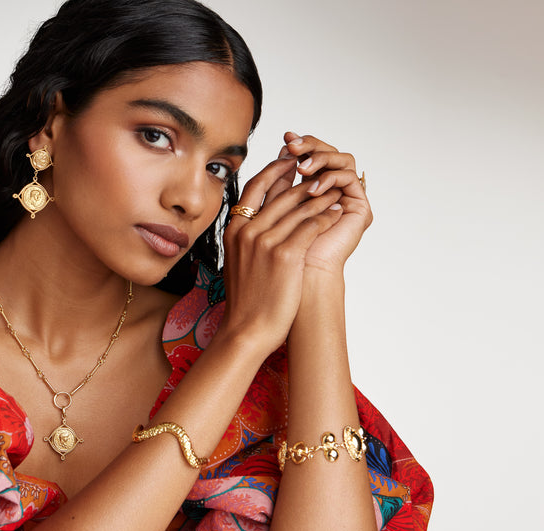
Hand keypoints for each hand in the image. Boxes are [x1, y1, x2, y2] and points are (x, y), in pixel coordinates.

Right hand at [220, 151, 345, 351]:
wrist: (247, 329)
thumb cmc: (246, 300)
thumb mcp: (237, 261)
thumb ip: (246, 238)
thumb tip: (257, 222)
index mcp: (233, 230)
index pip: (254, 187)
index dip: (274, 170)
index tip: (289, 162)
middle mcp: (247, 231)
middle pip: (280, 193)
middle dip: (304, 180)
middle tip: (321, 171)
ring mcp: (265, 241)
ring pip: (299, 207)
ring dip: (321, 196)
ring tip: (335, 190)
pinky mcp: (286, 254)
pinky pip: (312, 225)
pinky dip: (327, 215)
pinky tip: (337, 212)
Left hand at [283, 132, 372, 275]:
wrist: (295, 281)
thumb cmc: (281, 249)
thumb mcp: (275, 208)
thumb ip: (279, 182)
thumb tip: (282, 147)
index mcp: (313, 190)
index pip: (311, 157)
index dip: (299, 145)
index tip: (285, 137)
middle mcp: (333, 191)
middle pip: (328, 154)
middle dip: (310, 146)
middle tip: (292, 144)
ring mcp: (347, 198)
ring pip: (342, 160)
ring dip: (320, 159)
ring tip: (302, 168)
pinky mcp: (359, 208)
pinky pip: (349, 178)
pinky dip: (330, 177)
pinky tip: (312, 187)